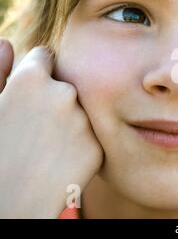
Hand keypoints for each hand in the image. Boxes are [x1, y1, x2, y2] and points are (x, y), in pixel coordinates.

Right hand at [0, 39, 103, 217]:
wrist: (8, 205)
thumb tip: (7, 42)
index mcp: (32, 80)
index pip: (45, 57)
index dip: (35, 73)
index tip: (29, 92)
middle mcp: (64, 94)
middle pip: (66, 84)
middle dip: (54, 97)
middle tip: (34, 127)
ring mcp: (85, 121)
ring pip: (80, 111)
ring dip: (69, 120)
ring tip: (44, 146)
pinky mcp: (98, 146)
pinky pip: (90, 135)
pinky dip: (79, 143)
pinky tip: (58, 160)